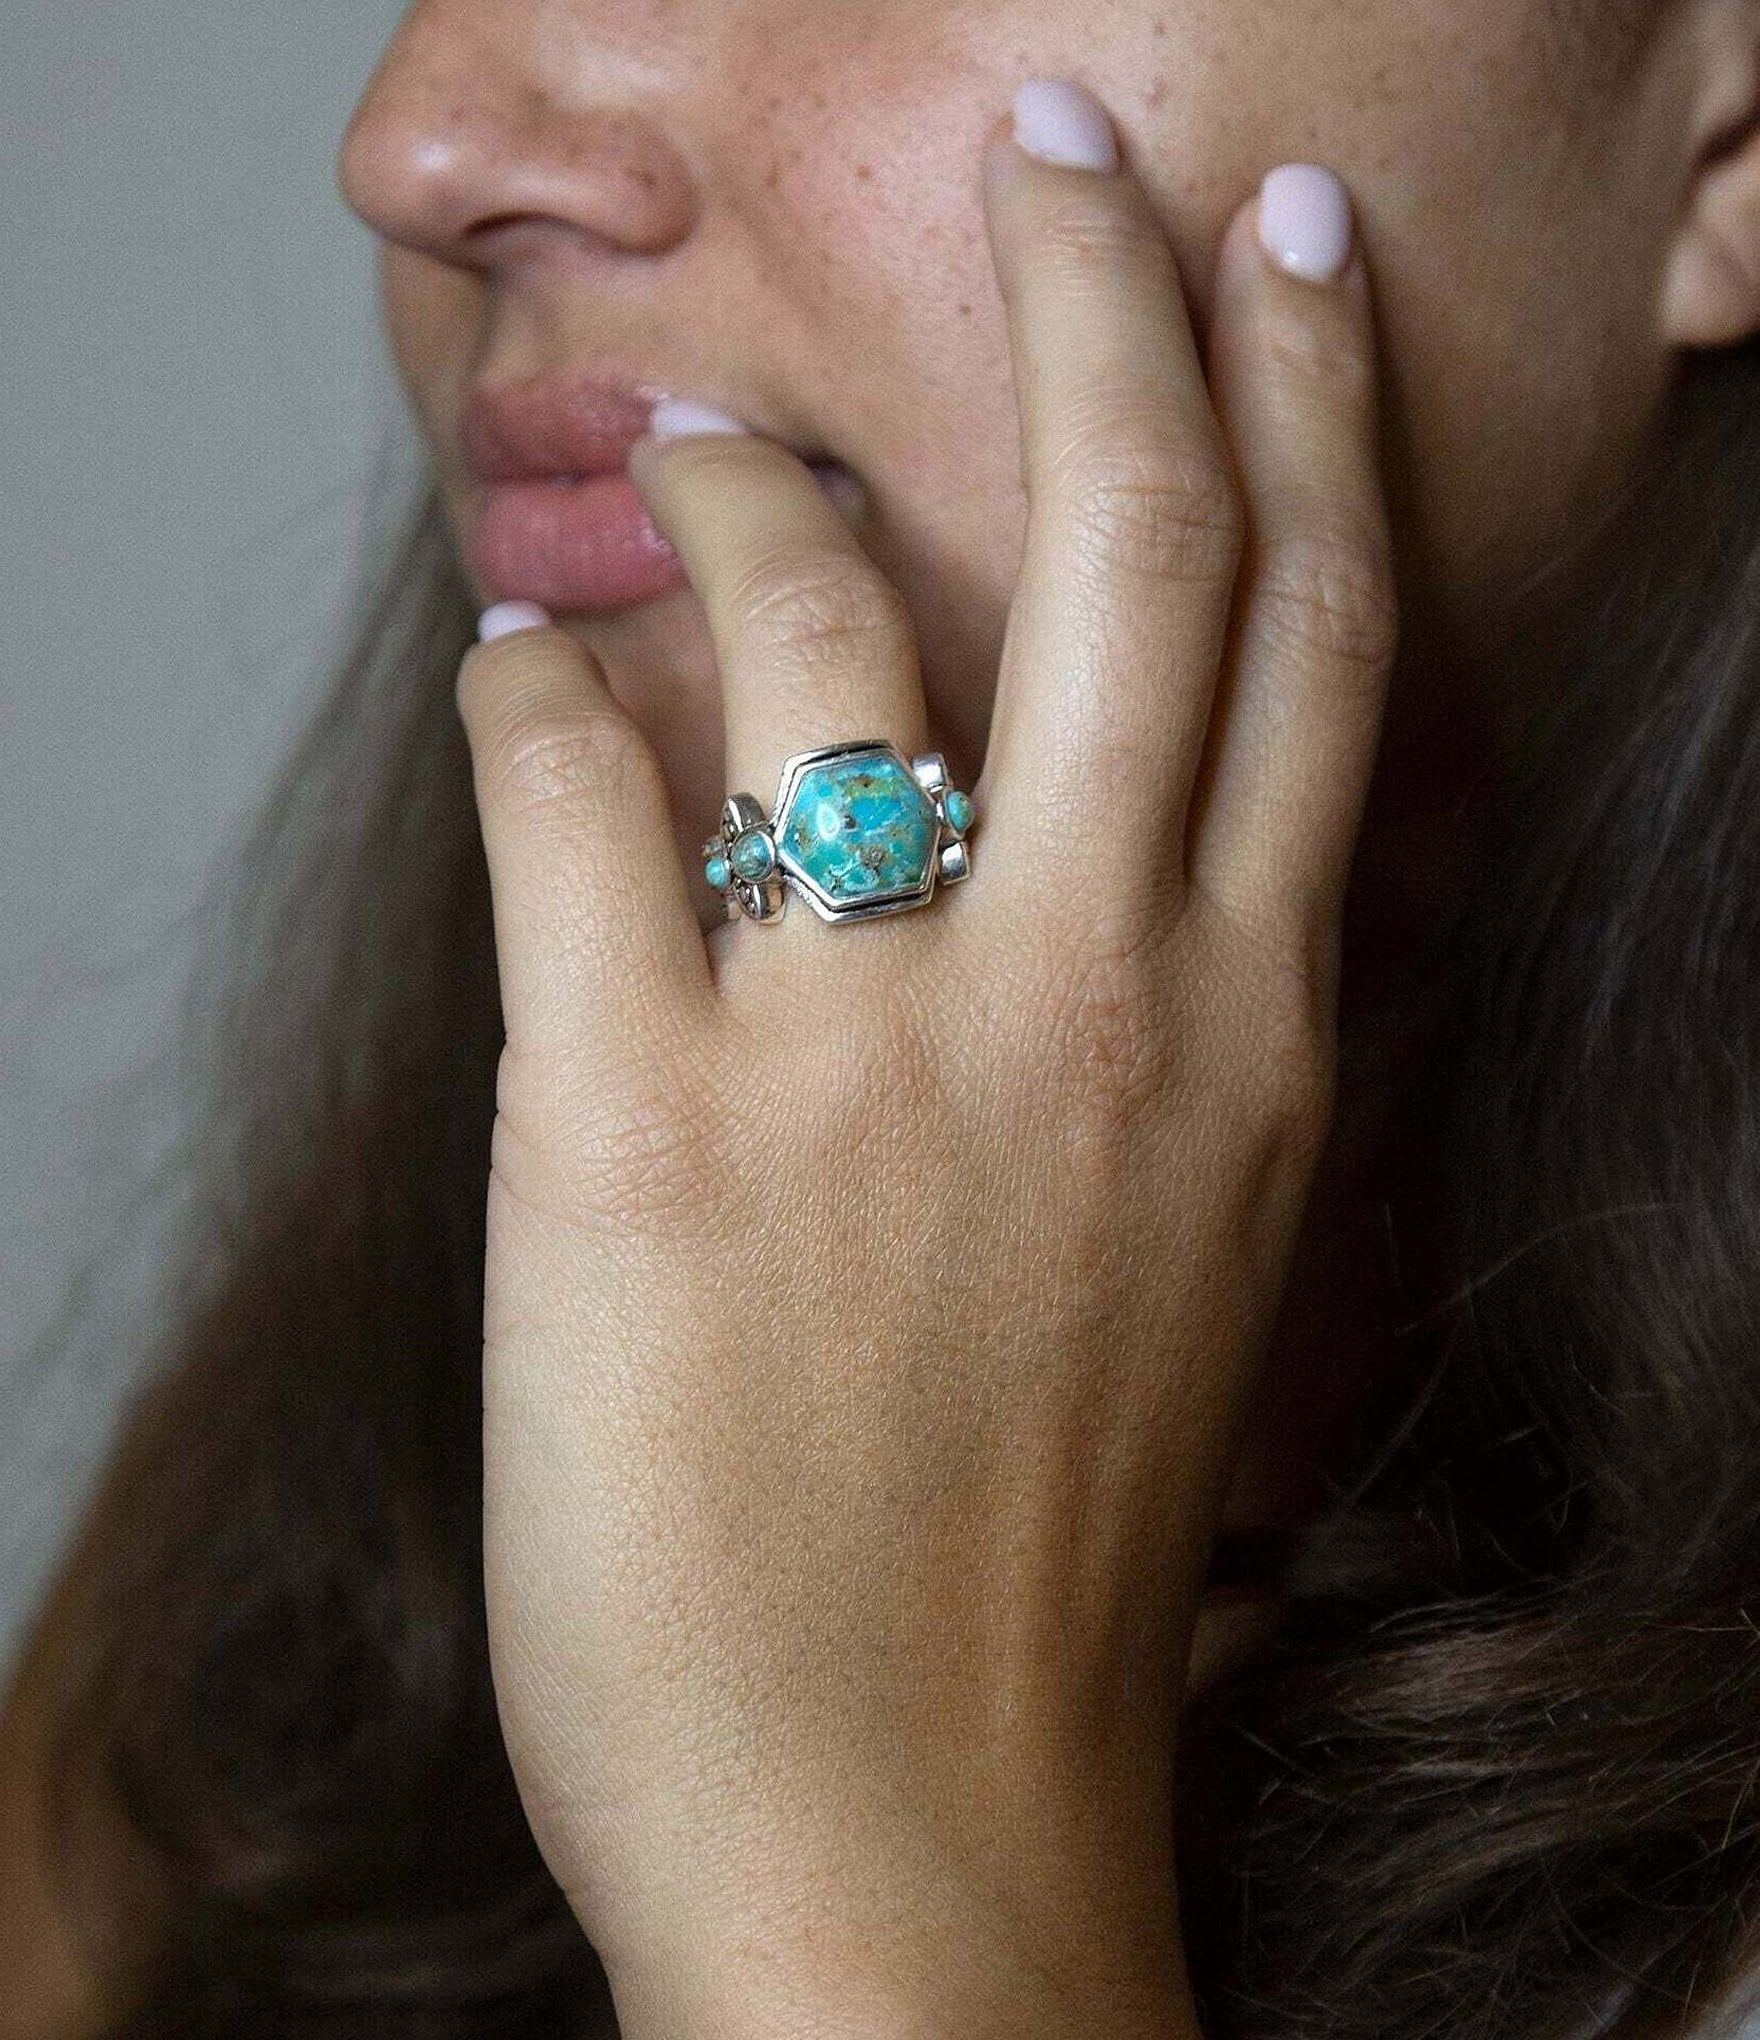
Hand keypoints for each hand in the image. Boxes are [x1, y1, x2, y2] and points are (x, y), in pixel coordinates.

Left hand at [455, 98, 1394, 2039]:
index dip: (1305, 408)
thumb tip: (1052, 827)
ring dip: (744, 484)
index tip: (1273, 258)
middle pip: (1145, 548)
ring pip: (828, 624)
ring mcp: (870, 1052)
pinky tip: (526, 677)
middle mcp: (1092, 999)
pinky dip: (536, 698)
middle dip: (1116, 296)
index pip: (1318, 640)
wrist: (916, 1833)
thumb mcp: (1186, 1254)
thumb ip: (1157, 1024)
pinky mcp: (642, 1131)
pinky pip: (573, 798)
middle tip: (1072, 148)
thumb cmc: (1040, 1558)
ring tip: (685, 434)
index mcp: (1243, 1034)